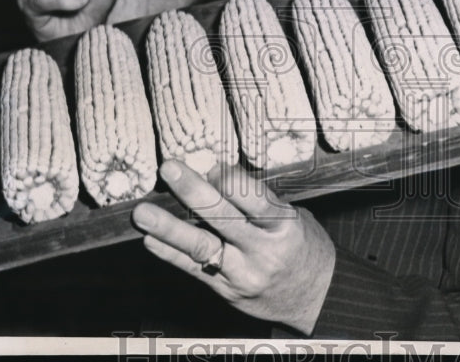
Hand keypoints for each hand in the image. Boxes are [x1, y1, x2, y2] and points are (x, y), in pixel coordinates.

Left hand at [132, 161, 335, 334]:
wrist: (316, 296)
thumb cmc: (302, 246)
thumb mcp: (293, 217)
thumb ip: (257, 202)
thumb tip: (215, 176)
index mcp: (284, 227)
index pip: (254, 199)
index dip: (230, 181)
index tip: (211, 164)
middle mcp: (263, 251)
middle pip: (224, 219)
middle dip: (194, 192)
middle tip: (169, 170)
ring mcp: (243, 274)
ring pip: (202, 247)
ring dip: (169, 228)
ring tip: (143, 214)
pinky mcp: (228, 291)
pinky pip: (194, 270)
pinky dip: (170, 254)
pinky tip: (151, 240)